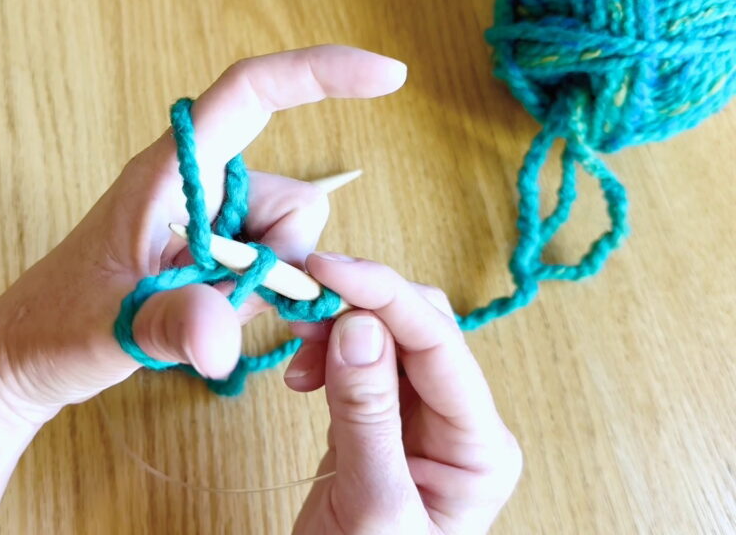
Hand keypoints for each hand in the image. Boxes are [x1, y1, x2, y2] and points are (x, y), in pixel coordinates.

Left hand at [0, 45, 408, 423]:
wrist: (25, 358)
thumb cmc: (53, 325)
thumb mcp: (112, 327)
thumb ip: (172, 324)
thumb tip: (225, 339)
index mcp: (169, 172)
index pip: (251, 94)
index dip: (319, 74)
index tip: (387, 77)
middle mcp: (196, 185)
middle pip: (291, 200)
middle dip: (282, 260)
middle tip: (222, 304)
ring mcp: (206, 222)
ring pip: (287, 240)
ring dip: (268, 287)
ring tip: (201, 316)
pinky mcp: (209, 255)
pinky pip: (271, 266)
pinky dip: (263, 297)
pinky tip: (214, 320)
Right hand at [285, 255, 522, 534]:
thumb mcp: (372, 505)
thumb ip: (368, 416)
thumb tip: (360, 326)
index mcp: (481, 445)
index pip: (440, 346)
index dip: (385, 296)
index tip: (329, 270)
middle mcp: (457, 423)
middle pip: (419, 329)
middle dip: (359, 302)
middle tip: (299, 297)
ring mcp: (418, 421)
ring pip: (385, 338)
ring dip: (338, 323)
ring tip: (295, 340)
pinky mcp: (378, 422)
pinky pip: (358, 363)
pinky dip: (326, 352)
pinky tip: (300, 372)